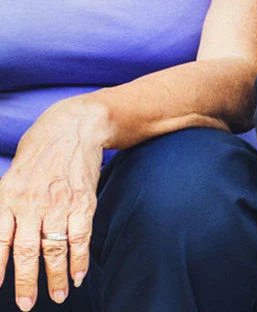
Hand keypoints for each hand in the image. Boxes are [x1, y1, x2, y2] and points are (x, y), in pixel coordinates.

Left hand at [0, 98, 106, 307]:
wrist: (74, 125)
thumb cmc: (38, 153)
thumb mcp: (11, 177)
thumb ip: (5, 207)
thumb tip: (2, 240)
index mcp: (8, 197)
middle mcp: (31, 202)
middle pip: (27, 250)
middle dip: (27, 282)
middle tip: (27, 305)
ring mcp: (59, 201)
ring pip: (55, 247)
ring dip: (56, 276)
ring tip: (60, 296)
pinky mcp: (84, 200)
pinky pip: (81, 235)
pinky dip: (81, 258)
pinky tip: (80, 274)